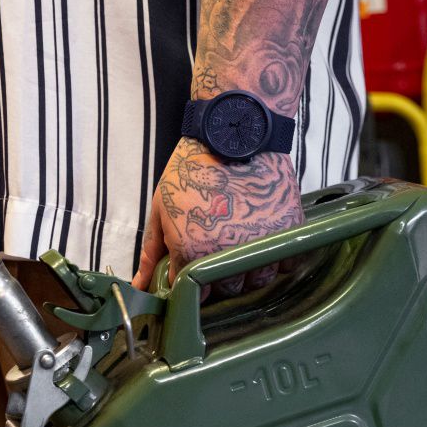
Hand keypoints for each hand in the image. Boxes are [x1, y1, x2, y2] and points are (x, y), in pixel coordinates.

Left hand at [132, 137, 303, 299]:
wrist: (232, 135)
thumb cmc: (192, 168)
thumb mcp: (161, 208)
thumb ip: (151, 253)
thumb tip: (139, 287)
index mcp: (192, 252)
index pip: (192, 291)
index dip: (190, 280)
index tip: (192, 266)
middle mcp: (227, 254)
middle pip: (227, 290)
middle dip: (218, 278)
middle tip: (216, 252)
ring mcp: (261, 244)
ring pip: (256, 281)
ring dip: (247, 272)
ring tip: (239, 247)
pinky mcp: (287, 231)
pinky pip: (284, 262)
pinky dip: (276, 259)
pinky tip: (262, 242)